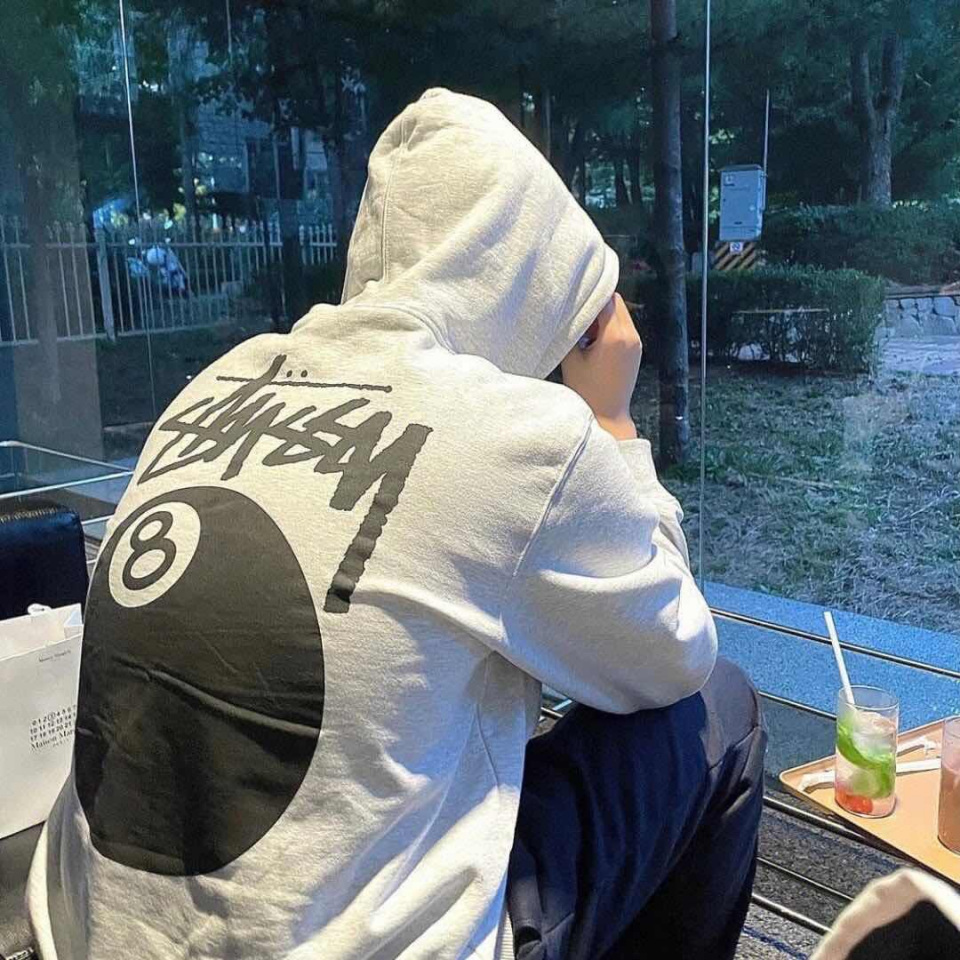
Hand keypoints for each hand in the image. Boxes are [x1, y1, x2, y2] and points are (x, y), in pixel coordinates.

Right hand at [560, 294, 640, 439]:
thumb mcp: (571, 359)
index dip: (589, 296)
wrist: (608, 418)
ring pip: (620, 313)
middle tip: (579, 321)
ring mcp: (636, 343)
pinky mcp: (636, 351)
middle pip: (616, 302)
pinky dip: (609, 328)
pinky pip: (623, 327)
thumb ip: (570, 332)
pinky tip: (594, 344)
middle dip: (597, 306)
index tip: (574, 300)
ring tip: (586, 335)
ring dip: (603, 317)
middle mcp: (631, 336)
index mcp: (615, 336)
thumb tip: (567, 313)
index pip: (606, 298)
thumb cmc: (586, 392)